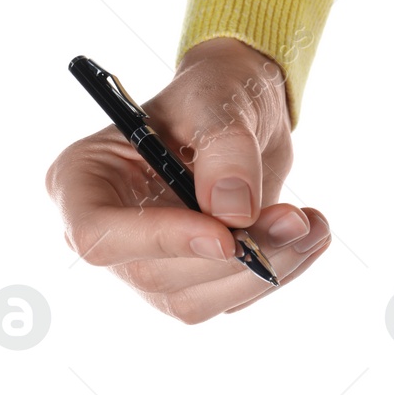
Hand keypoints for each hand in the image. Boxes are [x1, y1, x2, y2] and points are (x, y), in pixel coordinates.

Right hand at [46, 37, 330, 322]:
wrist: (243, 113)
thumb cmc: (213, 93)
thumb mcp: (217, 98)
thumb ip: (224, 147)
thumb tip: (234, 213)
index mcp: (82, 182)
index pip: (98, 235)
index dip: (160, 241)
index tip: (226, 237)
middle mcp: (109, 235)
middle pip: (155, 277)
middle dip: (234, 257)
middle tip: (296, 219)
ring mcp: (146, 267)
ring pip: (196, 301)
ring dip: (264, 270)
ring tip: (311, 223)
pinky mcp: (190, 286)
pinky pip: (230, 299)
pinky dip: (277, 272)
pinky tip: (306, 236)